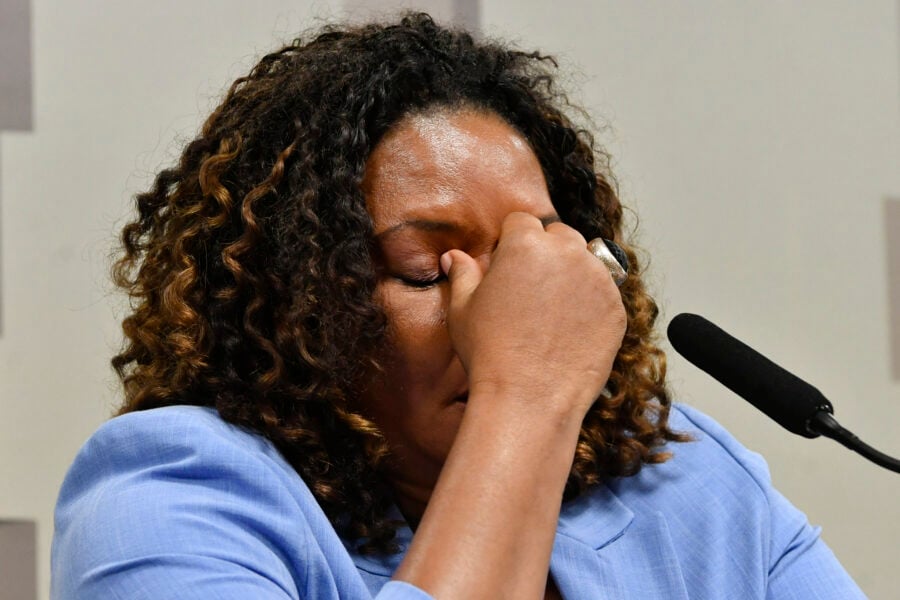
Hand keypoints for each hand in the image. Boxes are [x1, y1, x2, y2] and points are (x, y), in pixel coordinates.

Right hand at [441, 212, 626, 417]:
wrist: (529, 399)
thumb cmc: (489, 354)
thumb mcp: (462, 310)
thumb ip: (463, 274)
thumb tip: (453, 257)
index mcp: (525, 244)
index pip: (521, 221)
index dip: (510, 242)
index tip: (507, 266)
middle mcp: (567, 253)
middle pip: (558, 235)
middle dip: (545, 252)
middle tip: (530, 289)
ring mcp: (598, 279)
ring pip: (586, 260)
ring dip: (571, 274)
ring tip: (551, 310)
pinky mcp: (616, 307)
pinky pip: (604, 292)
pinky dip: (591, 303)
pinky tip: (570, 329)